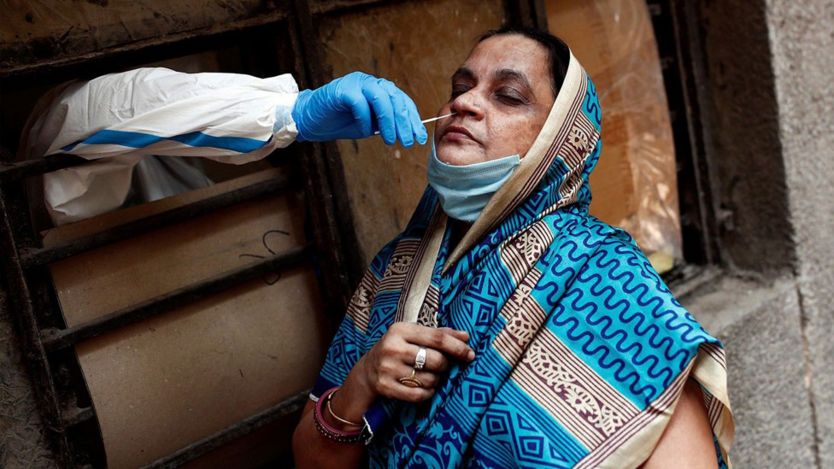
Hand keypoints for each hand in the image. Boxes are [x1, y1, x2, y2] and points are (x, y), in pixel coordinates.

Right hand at [291, 71, 427, 146]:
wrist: (309, 120)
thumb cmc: (339, 122)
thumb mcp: (369, 125)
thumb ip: (386, 124)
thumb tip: (408, 132)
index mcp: (378, 89)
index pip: (402, 100)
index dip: (412, 118)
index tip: (419, 137)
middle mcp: (369, 82)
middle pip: (395, 98)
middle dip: (404, 122)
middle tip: (408, 141)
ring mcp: (355, 83)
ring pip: (381, 98)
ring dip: (389, 121)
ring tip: (391, 140)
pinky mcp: (341, 89)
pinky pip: (360, 103)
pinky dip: (365, 119)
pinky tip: (365, 131)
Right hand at [357, 323, 473, 401]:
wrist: (367, 371)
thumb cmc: (397, 349)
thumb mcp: (413, 336)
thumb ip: (439, 334)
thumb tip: (465, 336)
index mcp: (401, 329)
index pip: (437, 338)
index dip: (457, 347)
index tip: (470, 354)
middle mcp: (393, 347)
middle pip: (436, 360)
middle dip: (445, 366)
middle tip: (442, 367)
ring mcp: (388, 368)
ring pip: (429, 379)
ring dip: (436, 380)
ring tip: (429, 376)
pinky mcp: (386, 386)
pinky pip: (419, 394)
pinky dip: (427, 393)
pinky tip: (424, 388)